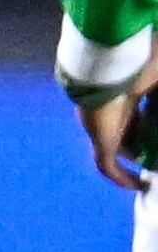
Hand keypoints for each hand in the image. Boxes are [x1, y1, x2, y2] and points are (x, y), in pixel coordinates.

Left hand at [81, 53, 157, 189]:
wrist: (111, 68)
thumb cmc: (139, 65)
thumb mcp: (156, 79)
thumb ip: (157, 91)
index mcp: (122, 94)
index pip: (133, 115)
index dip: (146, 126)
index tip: (155, 135)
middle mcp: (108, 112)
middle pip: (124, 134)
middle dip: (139, 146)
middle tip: (156, 156)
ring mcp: (101, 127)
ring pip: (116, 150)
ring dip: (131, 163)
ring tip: (149, 173)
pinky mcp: (100, 140)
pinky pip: (107, 166)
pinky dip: (121, 178)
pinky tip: (138, 186)